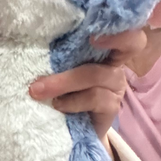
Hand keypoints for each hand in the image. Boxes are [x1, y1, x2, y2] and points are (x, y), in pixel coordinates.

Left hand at [29, 30, 146, 138]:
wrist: (73, 130)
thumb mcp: (62, 68)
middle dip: (101, 44)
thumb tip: (32, 42)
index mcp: (104, 50)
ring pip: (95, 75)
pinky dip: (71, 101)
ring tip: (38, 90)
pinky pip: (94, 98)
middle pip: (128, 46)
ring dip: (63, 82)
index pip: (124, 31)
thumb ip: (60, 56)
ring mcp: (116, 86)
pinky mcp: (112, 106)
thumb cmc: (65, 91)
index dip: (118, 30)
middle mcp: (115, 65)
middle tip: (67, 55)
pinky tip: (57, 105)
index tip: (93, 34)